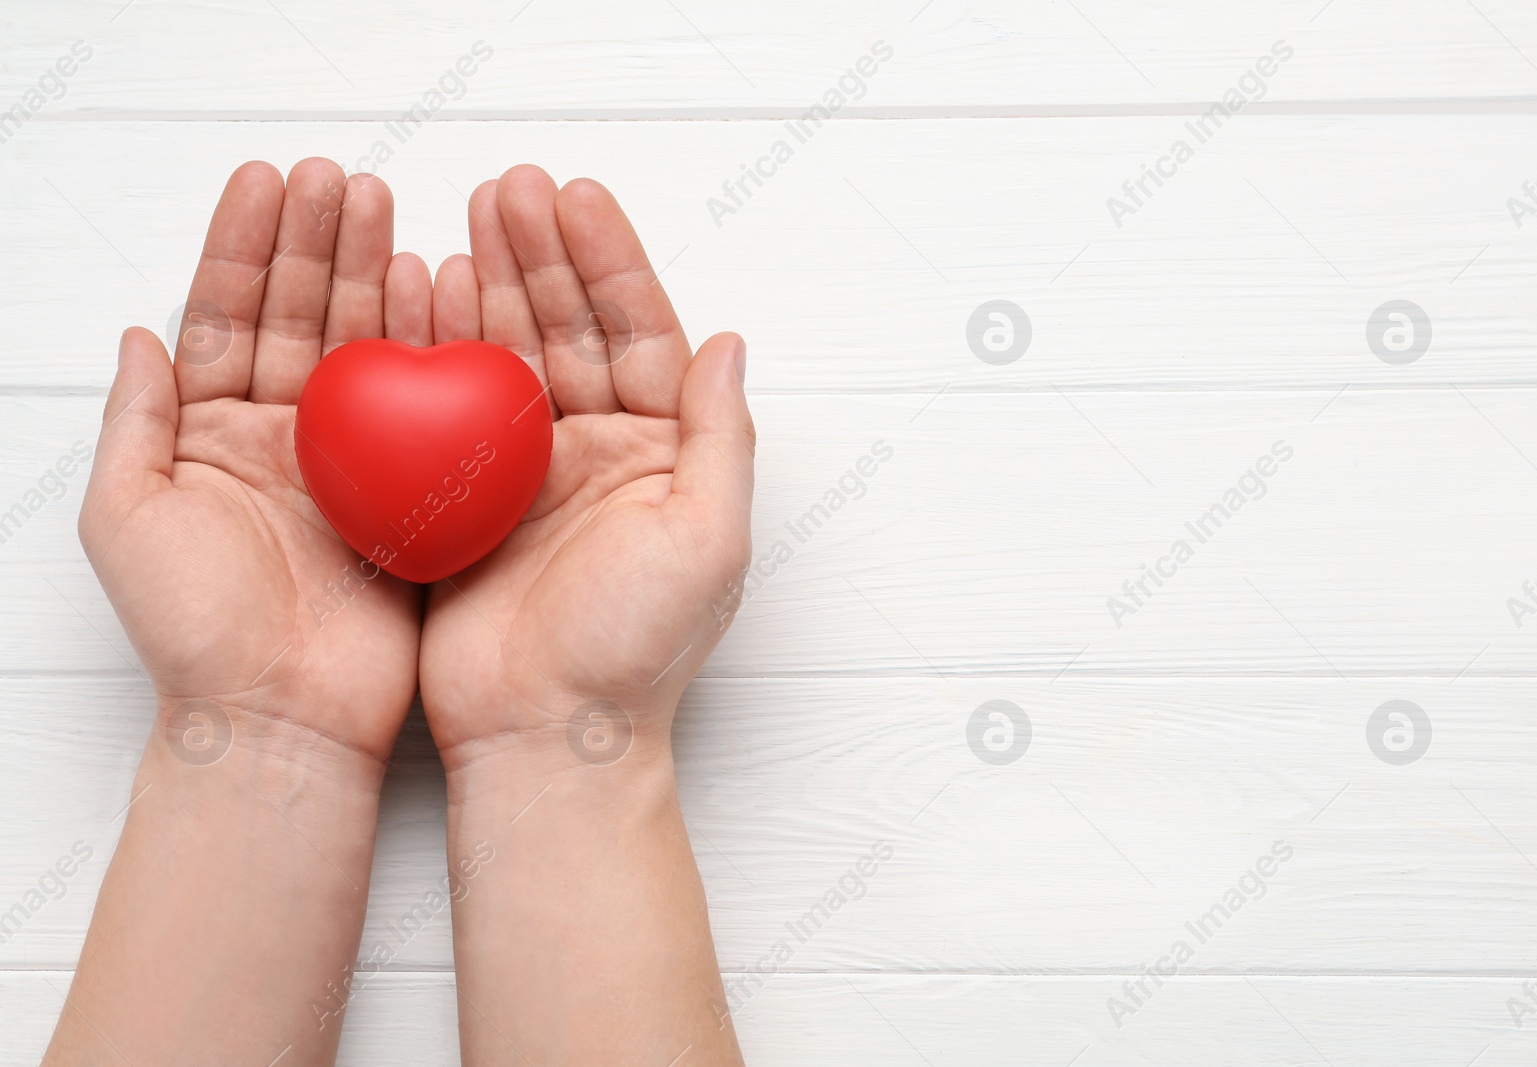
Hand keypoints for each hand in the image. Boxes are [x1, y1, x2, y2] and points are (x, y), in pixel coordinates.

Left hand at [81, 158, 438, 761]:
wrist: (282, 717)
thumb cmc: (195, 631)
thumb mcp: (128, 520)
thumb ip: (134, 424)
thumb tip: (136, 334)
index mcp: (213, 435)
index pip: (227, 317)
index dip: (244, 247)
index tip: (267, 181)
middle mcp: (284, 436)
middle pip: (299, 317)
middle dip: (316, 241)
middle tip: (339, 178)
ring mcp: (351, 461)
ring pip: (362, 349)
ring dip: (371, 276)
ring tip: (384, 210)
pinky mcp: (410, 493)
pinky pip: (423, 408)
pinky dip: (429, 348)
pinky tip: (437, 291)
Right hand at [419, 166, 753, 768]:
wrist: (547, 738)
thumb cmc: (635, 650)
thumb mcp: (707, 540)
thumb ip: (721, 438)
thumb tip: (730, 341)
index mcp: (663, 454)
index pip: (641, 334)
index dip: (609, 263)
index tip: (575, 197)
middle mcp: (599, 453)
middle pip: (570, 331)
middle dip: (540, 257)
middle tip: (505, 188)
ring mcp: (529, 475)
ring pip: (506, 358)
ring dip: (485, 288)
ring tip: (457, 220)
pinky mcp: (467, 504)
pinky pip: (448, 411)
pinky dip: (431, 354)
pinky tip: (413, 299)